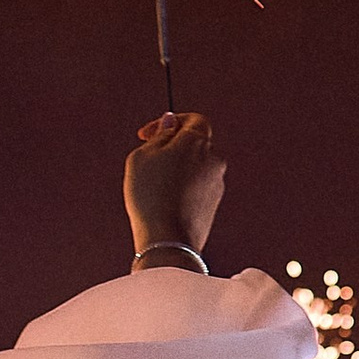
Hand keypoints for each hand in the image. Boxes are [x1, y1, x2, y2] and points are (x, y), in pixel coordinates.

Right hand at [123, 111, 224, 260]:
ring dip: (177, 169)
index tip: (148, 135)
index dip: (171, 122)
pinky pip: (197, 186)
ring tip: (154, 186)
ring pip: (196, 166)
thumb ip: (160, 135)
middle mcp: (214, 159)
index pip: (194, 119)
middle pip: (195, 143)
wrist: (167, 239)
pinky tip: (164, 201)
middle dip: (173, 148)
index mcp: (197, 141)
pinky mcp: (214, 204)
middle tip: (148, 161)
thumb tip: (171, 122)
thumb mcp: (142, 156)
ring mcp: (217, 182)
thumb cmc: (150, 195)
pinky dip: (183, 187)